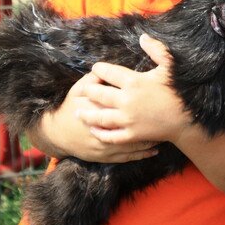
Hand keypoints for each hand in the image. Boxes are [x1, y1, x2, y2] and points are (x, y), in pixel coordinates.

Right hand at [28, 69, 159, 162]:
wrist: (56, 133)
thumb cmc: (70, 107)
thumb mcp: (79, 88)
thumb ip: (95, 78)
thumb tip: (109, 67)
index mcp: (100, 108)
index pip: (125, 103)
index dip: (143, 99)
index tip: (159, 95)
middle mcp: (105, 127)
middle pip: (134, 125)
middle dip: (151, 122)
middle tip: (167, 115)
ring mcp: (105, 144)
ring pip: (134, 144)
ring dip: (151, 139)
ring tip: (165, 134)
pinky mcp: (105, 156)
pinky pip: (128, 156)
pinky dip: (142, 153)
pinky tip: (155, 150)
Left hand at [77, 34, 189, 144]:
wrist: (187, 120)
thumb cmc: (178, 91)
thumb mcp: (170, 66)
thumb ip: (156, 50)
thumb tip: (143, 36)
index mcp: (134, 82)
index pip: (108, 72)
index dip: (99, 69)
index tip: (95, 68)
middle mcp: (127, 101)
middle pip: (99, 94)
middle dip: (88, 91)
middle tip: (83, 90)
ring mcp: (128, 120)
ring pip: (100, 117)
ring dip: (87, 113)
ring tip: (78, 111)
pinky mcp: (132, 135)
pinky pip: (111, 136)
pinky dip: (100, 133)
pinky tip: (94, 129)